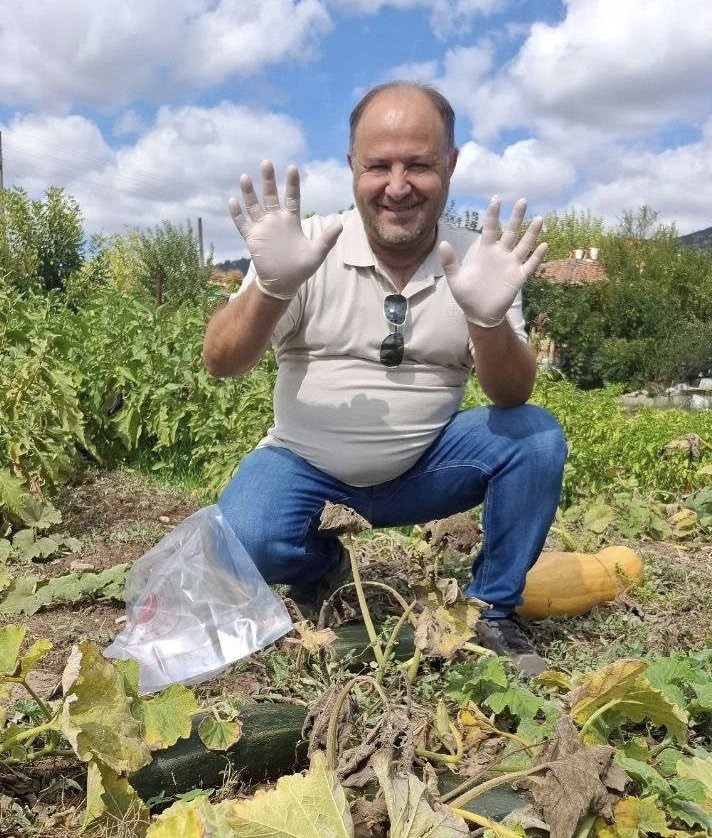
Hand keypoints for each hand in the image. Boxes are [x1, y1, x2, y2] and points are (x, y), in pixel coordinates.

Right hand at [228, 160, 342, 299]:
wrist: (283, 284)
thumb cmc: (301, 269)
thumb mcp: (317, 254)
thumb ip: (327, 239)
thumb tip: (340, 224)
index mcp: (291, 221)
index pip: (292, 197)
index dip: (292, 184)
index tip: (292, 168)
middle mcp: (276, 220)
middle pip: (270, 195)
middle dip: (268, 180)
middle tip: (266, 162)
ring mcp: (262, 228)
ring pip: (254, 206)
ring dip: (249, 192)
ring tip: (245, 177)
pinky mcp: (252, 238)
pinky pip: (242, 224)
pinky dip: (237, 214)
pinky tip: (232, 201)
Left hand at [439, 196, 546, 326]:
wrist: (479, 314)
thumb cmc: (467, 296)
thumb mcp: (455, 279)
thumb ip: (450, 262)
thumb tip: (442, 243)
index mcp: (485, 252)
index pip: (490, 228)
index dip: (493, 214)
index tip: (496, 198)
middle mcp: (500, 255)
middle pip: (510, 232)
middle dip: (516, 217)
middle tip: (522, 200)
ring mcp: (511, 265)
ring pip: (524, 245)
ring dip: (531, 233)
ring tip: (539, 218)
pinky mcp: (518, 277)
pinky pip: (530, 265)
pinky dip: (537, 256)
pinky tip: (544, 245)